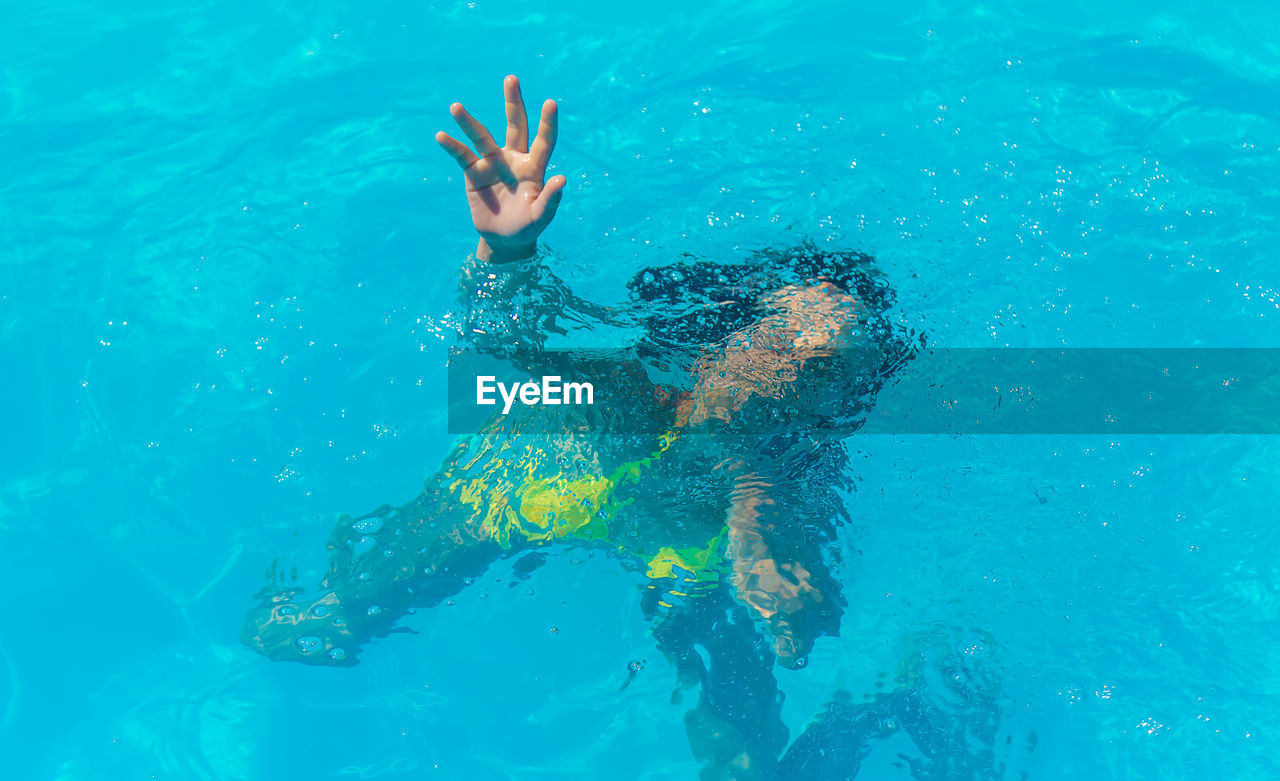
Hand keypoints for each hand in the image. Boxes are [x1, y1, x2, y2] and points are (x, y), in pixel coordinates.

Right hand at [436, 75, 567, 262]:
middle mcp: (513, 159)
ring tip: (455, 107)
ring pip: (482, 137)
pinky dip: (452, 146)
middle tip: (512, 79)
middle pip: (515, 126)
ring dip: (469, 122)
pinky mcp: (473, 172)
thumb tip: (562, 179)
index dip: (547, 123)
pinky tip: (441, 136)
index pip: (544, 141)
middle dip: (513, 103)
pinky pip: (461, 156)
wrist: (504, 239)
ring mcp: (492, 163)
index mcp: (534, 167)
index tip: (551, 102)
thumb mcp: (541, 217)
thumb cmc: (527, 227)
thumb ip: (550, 199)